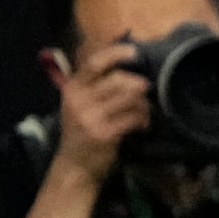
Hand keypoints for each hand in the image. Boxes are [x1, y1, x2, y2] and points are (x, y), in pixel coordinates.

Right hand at [49, 39, 147, 180]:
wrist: (75, 165)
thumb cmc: (84, 131)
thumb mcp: (81, 104)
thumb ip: (97, 86)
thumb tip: (129, 67)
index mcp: (72, 88)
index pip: (94, 63)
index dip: (115, 54)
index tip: (135, 52)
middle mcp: (78, 100)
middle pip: (119, 80)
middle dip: (139, 85)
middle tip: (146, 94)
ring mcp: (90, 117)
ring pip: (130, 98)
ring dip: (144, 105)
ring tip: (144, 113)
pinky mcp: (104, 134)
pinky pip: (134, 118)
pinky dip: (144, 120)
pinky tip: (142, 126)